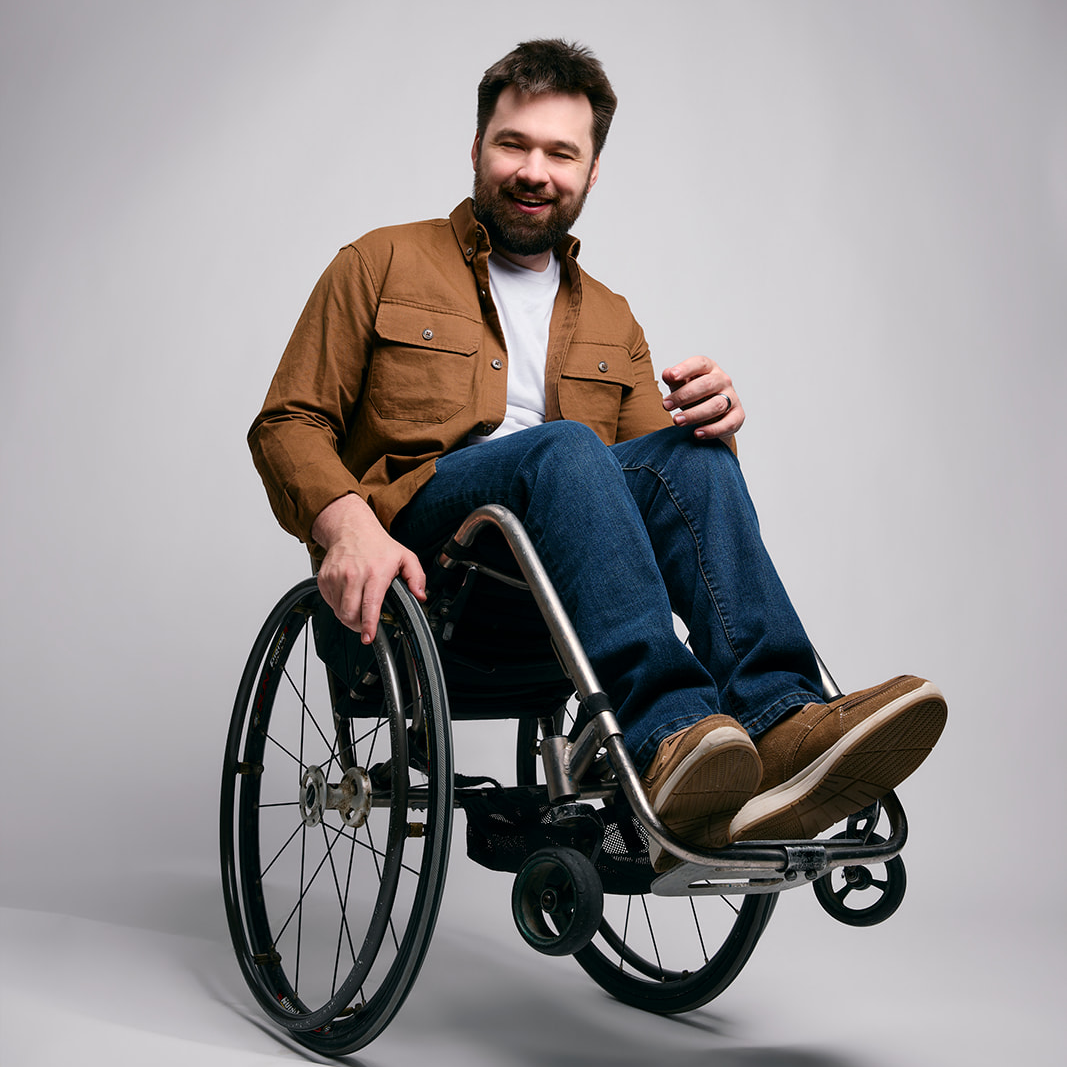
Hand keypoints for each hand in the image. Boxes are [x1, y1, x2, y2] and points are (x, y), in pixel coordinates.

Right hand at [312, 494, 425, 643]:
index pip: (370, 604)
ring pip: (339, 611)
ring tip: (358, 608)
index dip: (368, 624)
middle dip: (358, 625)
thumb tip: (420, 595)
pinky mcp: (324, 579)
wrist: (350, 528)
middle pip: (350, 613)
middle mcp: (353, 575)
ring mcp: (336, 577)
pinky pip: (330, 603)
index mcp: (375, 573)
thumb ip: (417, 577)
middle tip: (366, 625)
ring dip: (348, 616)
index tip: (368, 637)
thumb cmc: (377, 545)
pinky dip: (339, 605)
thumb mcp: (405, 557)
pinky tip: (349, 596)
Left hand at [661, 357, 744, 439]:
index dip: (686, 368)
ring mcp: (732, 397)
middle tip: (666, 405)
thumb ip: (673, 379)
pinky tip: (697, 433)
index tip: (672, 376)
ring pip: (716, 405)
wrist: (710, 416)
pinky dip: (712, 430)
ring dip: (694, 414)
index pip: (700, 363)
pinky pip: (728, 423)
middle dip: (684, 396)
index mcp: (709, 368)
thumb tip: (667, 374)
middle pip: (706, 385)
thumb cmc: (694, 396)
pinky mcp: (737, 415)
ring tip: (677, 421)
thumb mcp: (680, 386)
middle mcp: (722, 380)